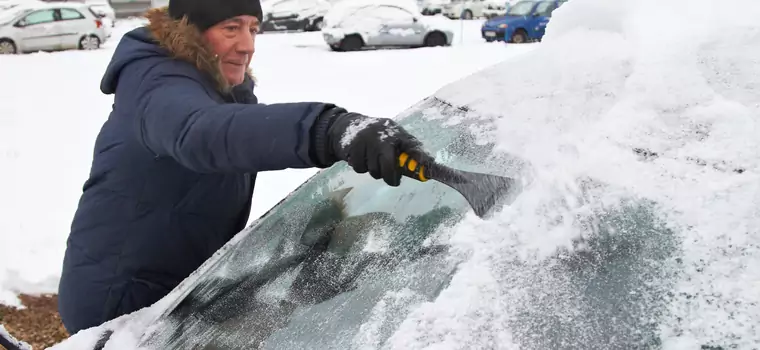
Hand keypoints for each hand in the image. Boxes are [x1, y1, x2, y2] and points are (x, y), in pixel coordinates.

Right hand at [314, 107, 433, 185]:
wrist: (348, 125)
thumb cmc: (377, 136)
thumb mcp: (394, 138)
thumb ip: (409, 151)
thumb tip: (429, 163)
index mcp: (396, 132)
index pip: (412, 145)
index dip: (419, 157)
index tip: (426, 171)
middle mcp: (382, 135)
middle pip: (388, 165)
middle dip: (390, 177)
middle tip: (392, 180)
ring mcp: (367, 141)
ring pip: (374, 170)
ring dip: (374, 171)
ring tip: (373, 161)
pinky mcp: (353, 147)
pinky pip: (360, 168)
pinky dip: (361, 167)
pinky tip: (362, 158)